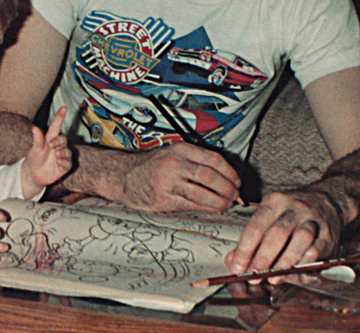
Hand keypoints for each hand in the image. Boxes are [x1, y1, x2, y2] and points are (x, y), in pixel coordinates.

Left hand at [21, 107, 72, 197]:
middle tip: (51, 145)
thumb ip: (37, 139)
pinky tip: (58, 163)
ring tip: (56, 156)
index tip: (64, 108)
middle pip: (63, 139)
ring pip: (68, 152)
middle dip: (59, 141)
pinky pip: (68, 163)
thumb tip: (34, 127)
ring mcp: (62, 156)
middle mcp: (57, 146)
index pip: (56, 126)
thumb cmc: (34, 159)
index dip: (59, 117)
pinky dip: (64, 163)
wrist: (34, 175)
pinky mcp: (64, 166)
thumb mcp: (35, 149)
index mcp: (50, 139)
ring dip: (62, 153)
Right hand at [110, 142, 239, 211]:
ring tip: (226, 204)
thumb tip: (226, 177)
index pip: (213, 159)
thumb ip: (195, 161)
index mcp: (180, 149)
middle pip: (210, 176)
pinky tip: (213, 209)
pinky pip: (191, 205)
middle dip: (228, 188)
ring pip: (203, 193)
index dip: (230, 172)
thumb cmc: (151, 166)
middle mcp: (174, 163)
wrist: (123, 176)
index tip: (237, 181)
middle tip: (235, 196)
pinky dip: (207, 208)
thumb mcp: (172, 154)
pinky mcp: (164, 199)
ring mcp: (168, 181)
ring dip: (220, 201)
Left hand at [224, 189, 342, 281]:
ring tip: (273, 277)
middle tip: (254, 275)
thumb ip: (250, 240)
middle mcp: (294, 207)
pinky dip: (304, 261)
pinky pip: (317, 248)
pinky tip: (294, 270)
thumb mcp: (269, 217)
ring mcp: (313, 219)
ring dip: (285, 261)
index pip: (255, 226)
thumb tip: (232, 261)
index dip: (245, 250)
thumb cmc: (292, 212)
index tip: (237, 268)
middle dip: (263, 257)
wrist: (327, 201)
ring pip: (300, 239)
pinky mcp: (328, 233)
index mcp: (274, 201)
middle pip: (277, 233)